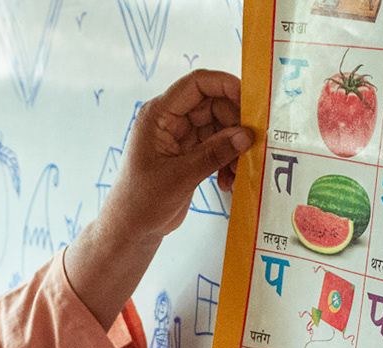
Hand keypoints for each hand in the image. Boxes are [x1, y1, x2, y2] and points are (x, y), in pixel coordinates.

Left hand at [110, 70, 251, 240]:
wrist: (131, 229)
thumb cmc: (142, 201)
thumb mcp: (181, 176)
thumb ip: (214, 153)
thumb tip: (246, 135)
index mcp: (159, 114)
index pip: (197, 83)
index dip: (226, 85)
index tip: (251, 103)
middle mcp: (170, 120)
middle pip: (214, 105)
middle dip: (235, 125)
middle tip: (250, 148)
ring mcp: (180, 137)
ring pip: (219, 127)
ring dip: (233, 148)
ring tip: (236, 173)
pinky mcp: (189, 154)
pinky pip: (216, 146)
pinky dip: (226, 161)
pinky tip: (226, 182)